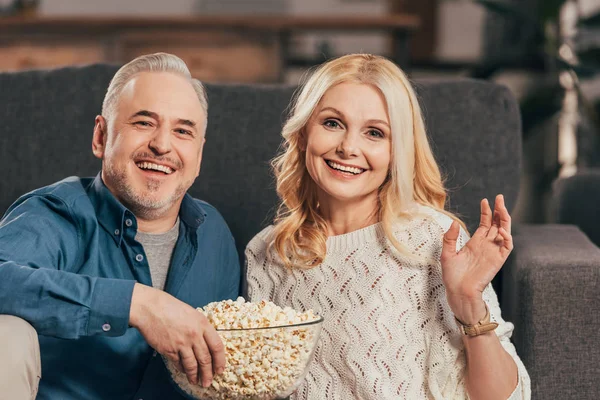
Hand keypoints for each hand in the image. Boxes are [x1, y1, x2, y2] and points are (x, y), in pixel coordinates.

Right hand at [129, 283, 224, 386]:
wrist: (150, 308)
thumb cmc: (171, 308)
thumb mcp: (192, 314)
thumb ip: (201, 328)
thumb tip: (206, 343)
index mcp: (203, 324)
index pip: (217, 346)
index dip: (220, 360)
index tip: (220, 369)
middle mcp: (194, 335)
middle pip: (206, 359)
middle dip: (208, 373)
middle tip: (208, 381)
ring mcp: (181, 343)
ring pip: (193, 365)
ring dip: (195, 376)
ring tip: (197, 381)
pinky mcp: (169, 350)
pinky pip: (179, 363)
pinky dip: (182, 369)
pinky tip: (184, 371)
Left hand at [440, 194, 512, 323]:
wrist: (458, 292)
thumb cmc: (452, 276)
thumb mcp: (446, 253)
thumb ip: (449, 238)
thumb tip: (453, 222)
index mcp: (475, 243)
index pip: (485, 224)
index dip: (486, 212)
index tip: (485, 200)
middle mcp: (486, 245)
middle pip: (497, 224)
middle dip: (499, 211)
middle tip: (499, 197)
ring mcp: (493, 252)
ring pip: (504, 232)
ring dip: (505, 219)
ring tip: (502, 207)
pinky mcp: (498, 260)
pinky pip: (507, 246)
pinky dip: (507, 237)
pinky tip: (500, 229)